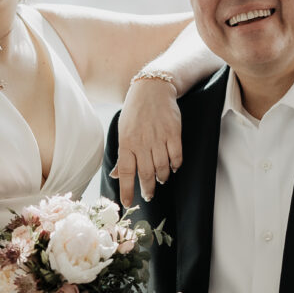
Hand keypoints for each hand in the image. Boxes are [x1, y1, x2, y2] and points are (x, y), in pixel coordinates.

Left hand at [113, 77, 181, 206]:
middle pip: (146, 173)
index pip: (126, 172)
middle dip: (147, 188)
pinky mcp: (174, 132)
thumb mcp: (123, 131)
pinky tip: (173, 167)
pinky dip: (175, 165)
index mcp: (126, 143)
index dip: (127, 190)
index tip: (128, 203)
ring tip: (161, 180)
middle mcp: (142, 142)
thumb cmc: (135, 112)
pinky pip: (176, 155)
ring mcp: (159, 137)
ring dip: (162, 177)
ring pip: (161, 167)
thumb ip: (123, 155)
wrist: (153, 89)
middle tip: (149, 195)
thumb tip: (117, 175)